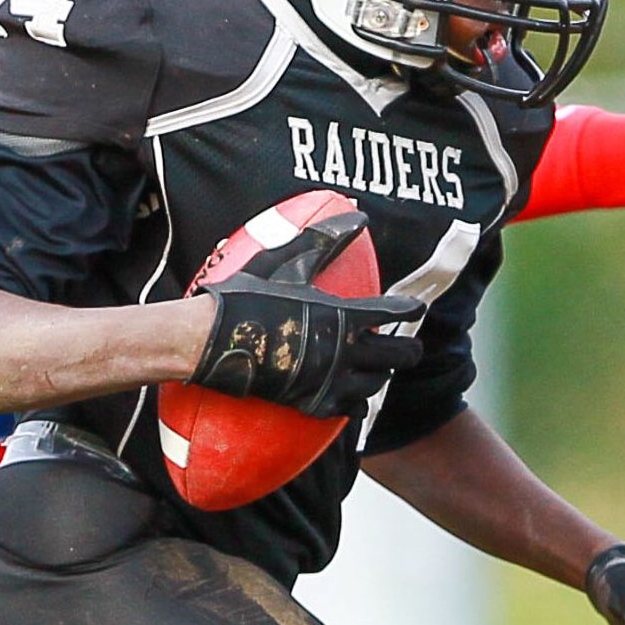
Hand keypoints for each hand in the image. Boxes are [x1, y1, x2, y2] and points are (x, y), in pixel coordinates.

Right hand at [191, 212, 424, 416]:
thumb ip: (323, 240)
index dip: (409, 308)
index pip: (392, 312)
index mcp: (342, 316)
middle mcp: (344, 352)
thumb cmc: (245, 298)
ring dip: (382, 374)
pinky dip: (357, 403)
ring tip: (380, 367)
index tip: (414, 307)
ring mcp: (329, 381)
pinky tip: (356, 399)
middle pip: (397, 356)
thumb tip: (357, 215)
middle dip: (407, 349)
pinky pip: (348, 409)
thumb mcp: (285, 263)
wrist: (210, 342)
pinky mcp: (311, 403)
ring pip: (375, 384)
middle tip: (408, 346)